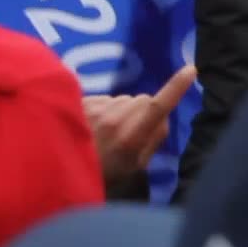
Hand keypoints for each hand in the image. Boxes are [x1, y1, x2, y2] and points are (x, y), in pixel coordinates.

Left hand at [82, 66, 196, 187]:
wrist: (57, 172)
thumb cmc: (102, 176)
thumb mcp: (134, 168)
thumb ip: (153, 140)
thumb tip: (163, 117)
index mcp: (129, 138)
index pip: (158, 107)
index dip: (176, 87)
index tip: (190, 70)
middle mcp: (113, 119)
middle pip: (143, 99)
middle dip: (144, 111)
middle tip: (132, 133)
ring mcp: (95, 109)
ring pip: (124, 99)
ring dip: (123, 110)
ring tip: (108, 133)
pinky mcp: (81, 102)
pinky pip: (106, 99)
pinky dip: (106, 110)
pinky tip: (94, 127)